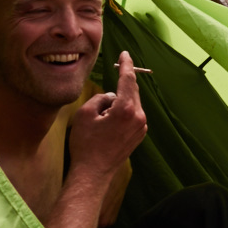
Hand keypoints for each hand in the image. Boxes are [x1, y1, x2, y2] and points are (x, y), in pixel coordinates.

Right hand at [68, 51, 147, 182]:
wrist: (93, 173)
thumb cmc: (85, 144)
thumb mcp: (85, 114)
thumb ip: (100, 98)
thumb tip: (111, 97)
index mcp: (126, 109)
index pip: (127, 80)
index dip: (125, 65)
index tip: (125, 54)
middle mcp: (139, 117)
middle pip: (131, 91)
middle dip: (119, 86)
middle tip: (107, 88)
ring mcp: (141, 127)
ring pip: (132, 103)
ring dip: (120, 102)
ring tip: (101, 118)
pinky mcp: (140, 135)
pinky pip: (132, 115)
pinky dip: (122, 112)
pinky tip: (108, 124)